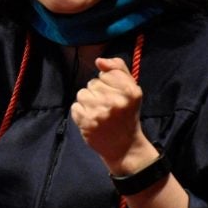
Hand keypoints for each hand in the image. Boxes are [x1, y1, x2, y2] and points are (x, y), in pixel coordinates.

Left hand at [70, 57, 154, 173]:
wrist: (124, 146)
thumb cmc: (127, 114)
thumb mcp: (132, 90)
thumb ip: (118, 69)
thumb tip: (99, 61)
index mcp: (130, 91)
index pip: (106, 73)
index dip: (108, 82)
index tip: (115, 94)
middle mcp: (116, 101)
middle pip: (93, 83)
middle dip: (98, 92)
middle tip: (107, 106)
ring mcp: (100, 113)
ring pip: (82, 93)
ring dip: (88, 102)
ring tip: (98, 112)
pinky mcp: (87, 123)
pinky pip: (75, 107)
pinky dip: (81, 112)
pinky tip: (91, 119)